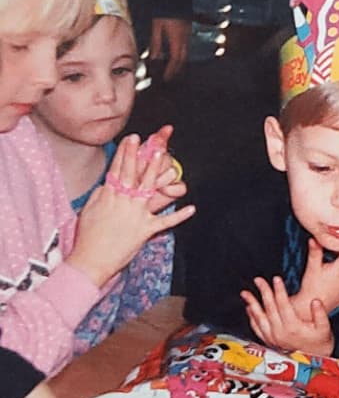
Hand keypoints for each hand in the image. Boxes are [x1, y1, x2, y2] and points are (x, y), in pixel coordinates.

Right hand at [70, 134, 194, 287]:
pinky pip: (165, 221)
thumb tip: (108, 183)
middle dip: (138, 154)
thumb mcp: (89, 210)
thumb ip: (101, 194)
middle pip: (132, 173)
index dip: (125, 153)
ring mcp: (136, 215)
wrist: (91, 259)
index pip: (117, 169)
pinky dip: (179, 216)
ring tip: (163, 157)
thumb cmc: (88, 236)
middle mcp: (123, 202)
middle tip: (145, 138)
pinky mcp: (145, 230)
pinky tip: (191, 208)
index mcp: (108, 196)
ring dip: (157, 172)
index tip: (130, 138)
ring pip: (149, 189)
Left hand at [149, 17, 189, 81]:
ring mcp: (188, 34)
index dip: (170, 71)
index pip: (175, 60)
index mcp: (177, 39)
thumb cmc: (164, 10)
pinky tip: (175, 55)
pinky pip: (185, 47)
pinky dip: (180, 54)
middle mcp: (185, 39)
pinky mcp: (187, 30)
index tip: (166, 79)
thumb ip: (156, 43)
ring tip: (172, 69)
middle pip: (183, 59)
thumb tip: (154, 57)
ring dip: (179, 63)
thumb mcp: (157, 27)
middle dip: (177, 70)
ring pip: (185, 54)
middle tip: (170, 77)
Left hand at [241, 275, 333, 356]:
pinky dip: (252, 318)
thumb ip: (320, 314)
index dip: (279, 290)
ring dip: (252, 304)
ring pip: (259, 318)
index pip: (283, 304)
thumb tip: (316, 301)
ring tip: (245, 293)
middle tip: (258, 279)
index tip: (276, 278)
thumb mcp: (325, 328)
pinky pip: (257, 328)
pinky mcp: (269, 342)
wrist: (314, 359)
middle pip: (269, 308)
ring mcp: (273, 338)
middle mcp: (280, 333)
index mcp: (293, 327)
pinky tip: (249, 308)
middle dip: (264, 292)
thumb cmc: (320, 341)